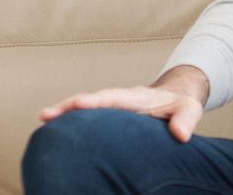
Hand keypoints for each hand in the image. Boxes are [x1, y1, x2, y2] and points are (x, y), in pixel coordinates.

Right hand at [40, 66, 208, 142]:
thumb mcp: (189, 110)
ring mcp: (113, 107)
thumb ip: (186, 120)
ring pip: (85, 108)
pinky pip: (88, 117)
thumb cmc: (181, 106)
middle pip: (92, 100)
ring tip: (43, 122)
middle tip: (46, 114)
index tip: (80, 103)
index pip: (115, 97)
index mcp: (138, 97)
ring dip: (65, 113)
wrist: (177, 98)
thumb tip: (180, 135)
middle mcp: (121, 99)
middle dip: (70, 106)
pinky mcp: (109, 116)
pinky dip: (70, 121)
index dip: (97, 100)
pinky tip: (53, 131)